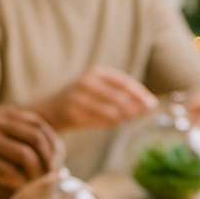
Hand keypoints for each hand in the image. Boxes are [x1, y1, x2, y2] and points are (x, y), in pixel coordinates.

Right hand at [0, 106, 59, 189]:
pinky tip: (17, 187)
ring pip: (27, 156)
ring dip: (37, 173)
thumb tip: (43, 152)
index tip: (55, 157)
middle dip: (49, 159)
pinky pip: (12, 174)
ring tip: (34, 183)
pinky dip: (20, 183)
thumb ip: (9, 131)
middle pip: (36, 138)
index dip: (51, 141)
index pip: (36, 123)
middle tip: (50, 174)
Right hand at [31, 66, 156, 129]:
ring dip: (121, 118)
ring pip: (110, 112)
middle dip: (133, 109)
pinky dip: (109, 124)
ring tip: (123, 121)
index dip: (139, 94)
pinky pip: (98, 122)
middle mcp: (85, 82)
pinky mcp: (71, 113)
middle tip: (137, 117)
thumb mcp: (99, 90)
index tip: (151, 105)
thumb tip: (151, 104)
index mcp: (95, 73)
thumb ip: (123, 95)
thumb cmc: (81, 100)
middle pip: (119, 98)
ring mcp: (77, 98)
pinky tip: (111, 124)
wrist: (48, 110)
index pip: (123, 82)